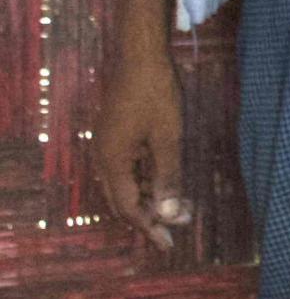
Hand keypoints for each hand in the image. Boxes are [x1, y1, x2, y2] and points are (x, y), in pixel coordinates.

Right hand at [94, 47, 192, 249]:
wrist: (140, 55)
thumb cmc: (156, 93)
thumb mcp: (168, 137)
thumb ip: (168, 176)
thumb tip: (170, 214)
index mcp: (112, 162)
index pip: (129, 207)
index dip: (150, 227)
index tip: (171, 243)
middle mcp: (103, 158)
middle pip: (123, 199)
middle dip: (149, 217)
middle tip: (176, 230)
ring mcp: (107, 145)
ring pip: (125, 184)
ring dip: (149, 198)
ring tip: (177, 208)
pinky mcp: (115, 134)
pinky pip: (127, 168)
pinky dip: (145, 180)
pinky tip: (164, 182)